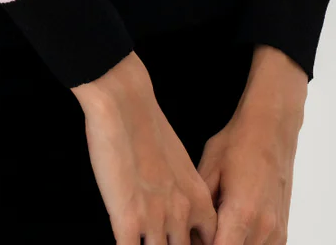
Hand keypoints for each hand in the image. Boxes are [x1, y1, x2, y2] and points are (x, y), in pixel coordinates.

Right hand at [72, 50, 218, 243]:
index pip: (210, 243)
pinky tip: (127, 244)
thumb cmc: (148, 128)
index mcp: (198, 199)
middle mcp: (181, 214)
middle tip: (165, 241)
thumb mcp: (179, 164)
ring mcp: (155, 219)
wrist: (125, 104)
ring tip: (144, 242)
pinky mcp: (127, 219)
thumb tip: (180, 210)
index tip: (186, 242)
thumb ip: (184, 192)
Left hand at [195, 45, 306, 243]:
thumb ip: (199, 209)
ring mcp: (276, 231)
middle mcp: (263, 227)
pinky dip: (246, 244)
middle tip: (198, 232)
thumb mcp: (208, 169)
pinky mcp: (282, 230)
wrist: (271, 127)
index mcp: (241, 213)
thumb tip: (187, 233)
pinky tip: (233, 230)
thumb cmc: (238, 143)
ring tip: (216, 229)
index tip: (188, 240)